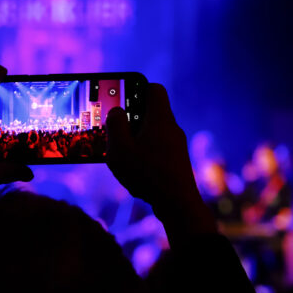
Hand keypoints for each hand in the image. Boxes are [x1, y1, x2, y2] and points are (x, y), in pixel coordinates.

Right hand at [105, 84, 216, 241]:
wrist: (178, 204)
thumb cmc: (148, 174)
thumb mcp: (121, 149)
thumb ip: (115, 126)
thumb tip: (117, 111)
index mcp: (160, 119)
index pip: (154, 89)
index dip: (137, 88)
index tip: (121, 97)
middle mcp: (171, 128)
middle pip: (151, 111)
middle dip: (131, 117)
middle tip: (113, 126)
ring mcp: (176, 145)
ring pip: (153, 131)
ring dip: (136, 137)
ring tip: (119, 150)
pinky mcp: (176, 161)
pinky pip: (158, 147)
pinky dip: (144, 151)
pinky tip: (132, 167)